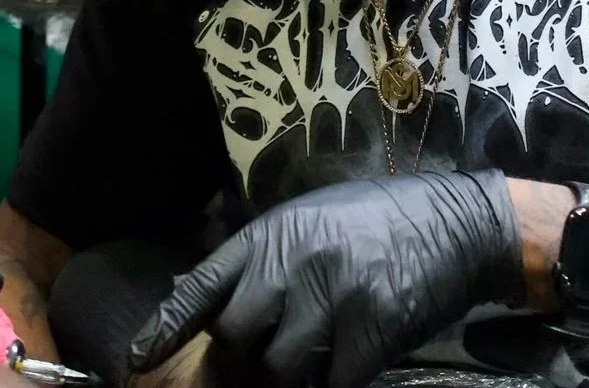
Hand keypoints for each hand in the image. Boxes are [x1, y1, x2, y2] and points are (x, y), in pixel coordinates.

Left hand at [131, 170, 523, 387]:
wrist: (452, 223)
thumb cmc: (376, 219)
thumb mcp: (312, 218)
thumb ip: (264, 255)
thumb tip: (208, 294)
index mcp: (275, 232)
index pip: (204, 282)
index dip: (166, 323)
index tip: (136, 357)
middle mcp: (295, 261)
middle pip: (235, 335)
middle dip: (243, 353)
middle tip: (264, 352)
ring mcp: (333, 297)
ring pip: (279, 369)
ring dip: (291, 374)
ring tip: (316, 351)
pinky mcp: (371, 332)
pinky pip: (333, 385)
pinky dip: (335, 382)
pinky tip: (348, 363)